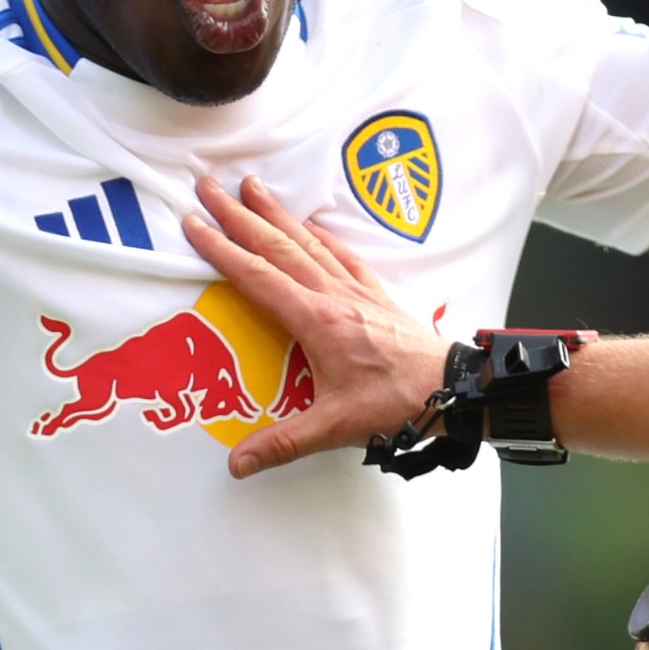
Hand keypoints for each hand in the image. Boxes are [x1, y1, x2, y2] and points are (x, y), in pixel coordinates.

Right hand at [181, 175, 447, 478]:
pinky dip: (322, 236)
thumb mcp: (335, 427)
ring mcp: (356, 291)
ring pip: (308, 243)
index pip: (258, 277)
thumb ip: (283, 443)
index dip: (222, 250)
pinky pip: (343, 255)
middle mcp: (333, 296)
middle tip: (209, 187)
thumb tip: (236, 464)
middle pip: (278, 246)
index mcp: (316, 320)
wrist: (454, 388)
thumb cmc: (397, 404)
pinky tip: (311, 225)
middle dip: (240, 216)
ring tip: (253, 186)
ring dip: (277, 214)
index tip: (194, 224)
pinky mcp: (376, 295)